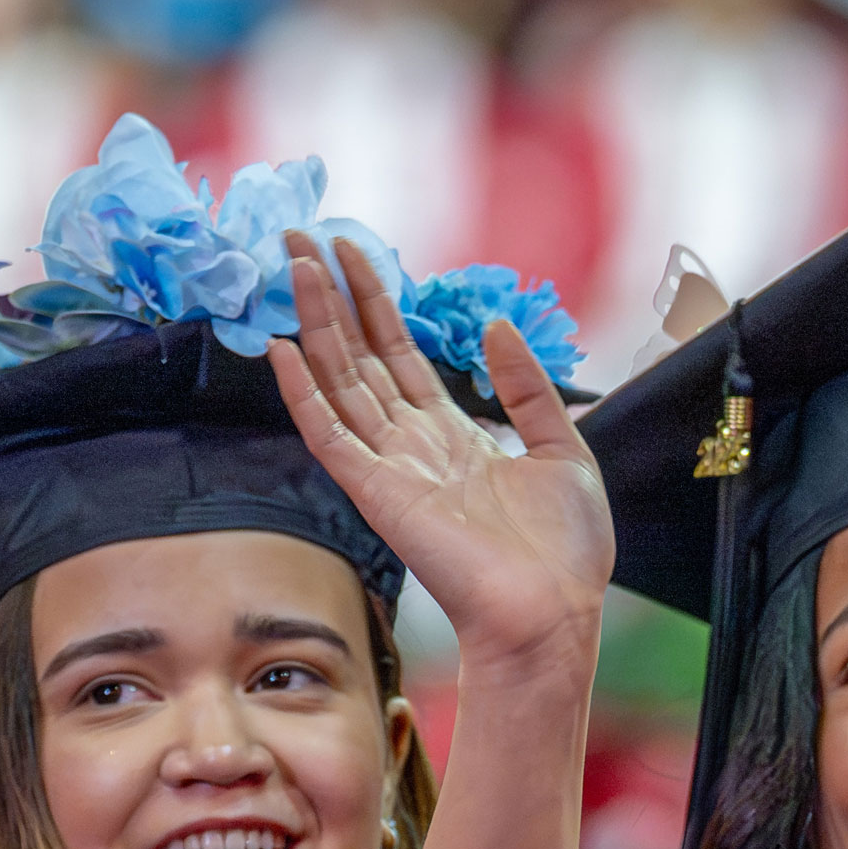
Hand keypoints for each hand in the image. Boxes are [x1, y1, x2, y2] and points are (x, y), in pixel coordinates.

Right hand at [268, 236, 613, 677]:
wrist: (555, 611)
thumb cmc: (564, 551)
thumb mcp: (564, 450)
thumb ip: (527, 389)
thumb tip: (496, 327)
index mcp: (453, 436)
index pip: (400, 354)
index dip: (375, 301)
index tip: (352, 252)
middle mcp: (412, 446)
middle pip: (360, 356)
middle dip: (331, 295)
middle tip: (301, 237)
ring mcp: (390, 468)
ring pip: (339, 381)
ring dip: (314, 323)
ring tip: (293, 266)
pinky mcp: (377, 493)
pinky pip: (329, 436)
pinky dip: (303, 394)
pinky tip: (283, 349)